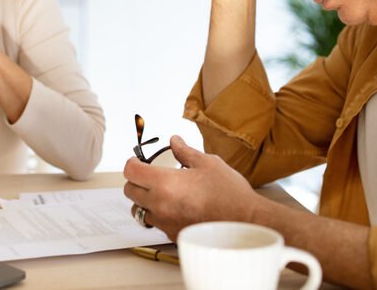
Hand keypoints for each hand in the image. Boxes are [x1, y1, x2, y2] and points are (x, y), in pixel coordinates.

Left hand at [123, 136, 263, 240]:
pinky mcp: (172, 234)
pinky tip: (175, 207)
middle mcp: (160, 205)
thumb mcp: (208, 163)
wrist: (245, 222)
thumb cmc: (229, 193)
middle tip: (149, 174)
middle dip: (136, 180)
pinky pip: (156, 223)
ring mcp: (165, 222)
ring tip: (162, 193)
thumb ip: (185, 152)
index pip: (131, 172)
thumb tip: (174, 141)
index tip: (139, 160)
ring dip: (145, 200)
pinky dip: (159, 214)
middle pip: (130, 191)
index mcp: (165, 183)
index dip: (133, 163)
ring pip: (139, 210)